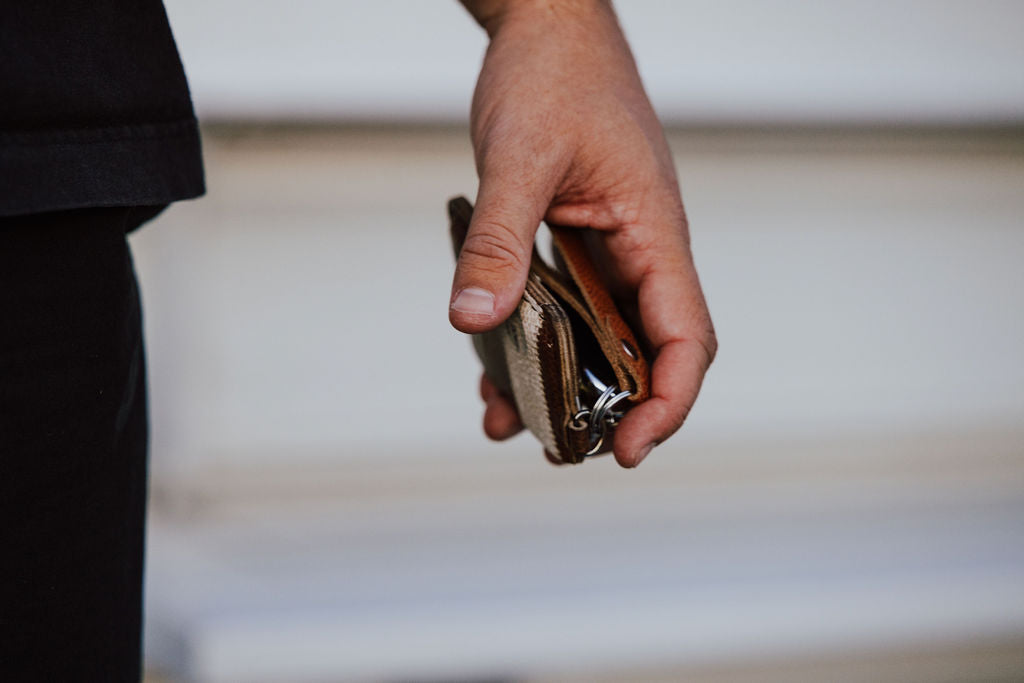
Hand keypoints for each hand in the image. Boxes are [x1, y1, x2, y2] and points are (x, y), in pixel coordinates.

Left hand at [451, 0, 715, 466]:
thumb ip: (500, 240)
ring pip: (599, 338)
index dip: (668, 403)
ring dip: (564, 386)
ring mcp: (607, 250)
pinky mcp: (574, 244)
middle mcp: (639, 251)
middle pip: (645, 353)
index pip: (685, 337)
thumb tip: (474, 320)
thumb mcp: (520, 158)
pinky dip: (534, 343)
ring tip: (515, 420)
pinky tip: (493, 368)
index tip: (628, 448)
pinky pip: (563, 308)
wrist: (548, 31)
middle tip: (561, 448)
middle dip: (612, 410)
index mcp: (653, 234)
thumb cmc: (556, 76)